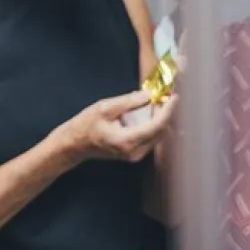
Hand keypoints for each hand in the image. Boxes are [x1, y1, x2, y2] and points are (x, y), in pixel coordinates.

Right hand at [56, 91, 176, 164]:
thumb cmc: (85, 125)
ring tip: (156, 103)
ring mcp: (136, 155)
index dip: (168, 110)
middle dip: (165, 113)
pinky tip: (147, 113)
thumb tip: (150, 94)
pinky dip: (153, 125)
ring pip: (158, 135)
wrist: (75, 144)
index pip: (156, 125)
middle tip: (163, 96)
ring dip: (159, 119)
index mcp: (127, 141)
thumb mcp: (104, 108)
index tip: (174, 97)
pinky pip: (151, 138)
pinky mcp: (136, 154)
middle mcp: (135, 152)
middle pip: (161, 131)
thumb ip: (128, 101)